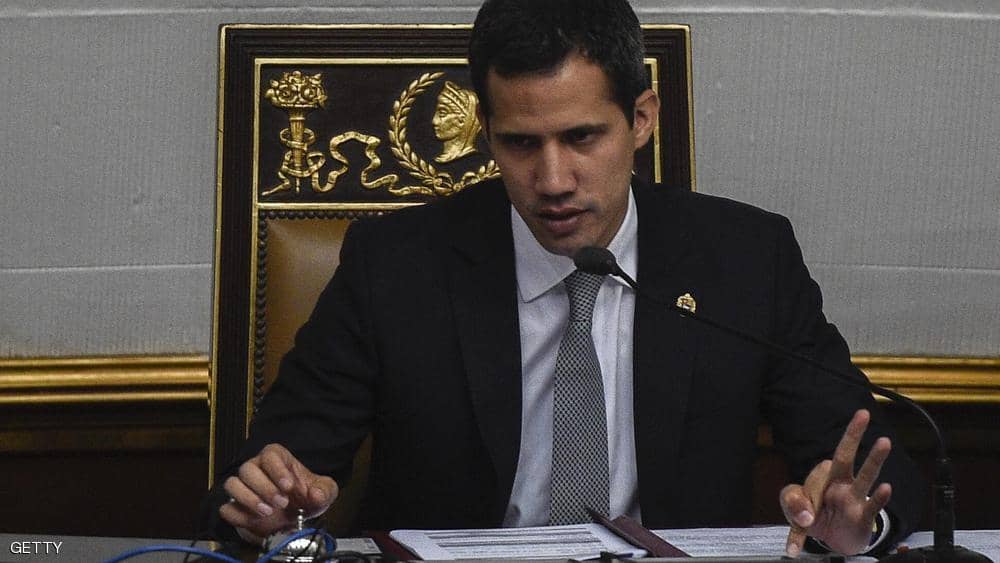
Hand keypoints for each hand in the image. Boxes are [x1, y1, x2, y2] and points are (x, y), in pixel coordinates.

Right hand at [219, 443, 338, 541]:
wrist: (295, 517)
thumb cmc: (306, 498)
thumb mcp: (324, 492)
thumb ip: (324, 491)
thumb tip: (316, 494)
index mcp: (277, 459)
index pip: (270, 455)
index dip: (278, 469)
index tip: (289, 486)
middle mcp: (257, 469)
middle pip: (247, 469)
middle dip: (264, 487)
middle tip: (281, 502)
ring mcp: (244, 488)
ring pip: (232, 484)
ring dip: (248, 499)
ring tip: (267, 512)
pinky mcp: (236, 507)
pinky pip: (226, 508)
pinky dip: (237, 516)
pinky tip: (254, 521)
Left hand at [780, 409, 891, 556]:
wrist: (831, 540)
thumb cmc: (812, 515)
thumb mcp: (793, 508)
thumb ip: (792, 504)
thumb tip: (806, 516)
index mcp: (824, 476)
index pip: (820, 468)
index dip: (810, 490)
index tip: (802, 518)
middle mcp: (842, 482)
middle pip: (846, 456)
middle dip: (853, 435)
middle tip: (863, 413)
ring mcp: (854, 498)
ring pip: (866, 476)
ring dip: (874, 459)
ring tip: (885, 441)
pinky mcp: (864, 517)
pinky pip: (872, 505)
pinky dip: (878, 499)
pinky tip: (886, 488)